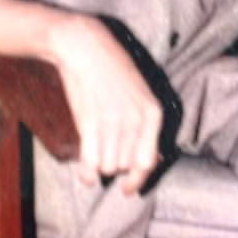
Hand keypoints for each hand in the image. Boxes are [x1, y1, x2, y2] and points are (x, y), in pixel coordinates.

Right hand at [52, 14, 163, 193]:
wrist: (84, 47)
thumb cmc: (110, 69)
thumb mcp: (137, 94)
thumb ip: (144, 126)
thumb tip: (144, 163)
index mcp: (153, 113)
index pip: (148, 161)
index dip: (137, 179)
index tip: (127, 189)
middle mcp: (137, 121)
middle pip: (125, 166)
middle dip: (114, 164)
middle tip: (103, 149)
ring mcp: (114, 124)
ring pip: (108, 166)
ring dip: (99, 164)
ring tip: (93, 147)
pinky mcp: (90, 124)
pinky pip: (91, 164)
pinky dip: (86, 174)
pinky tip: (85, 174)